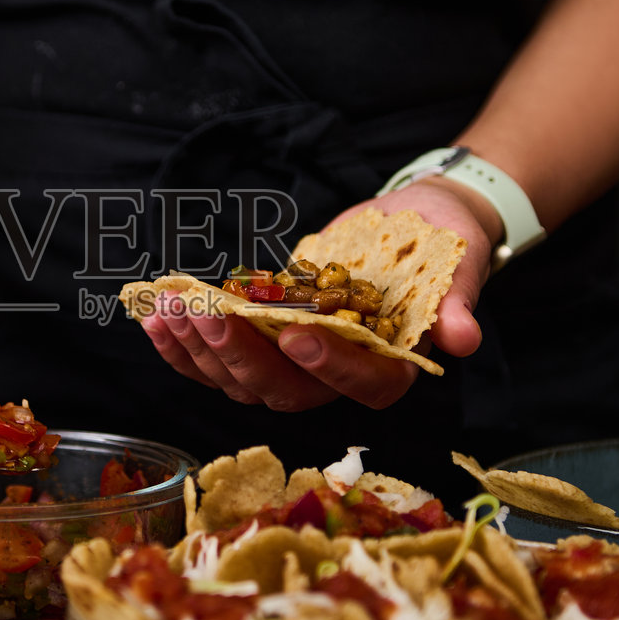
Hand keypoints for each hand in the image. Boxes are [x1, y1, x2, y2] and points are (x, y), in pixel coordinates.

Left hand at [138, 179, 495, 410]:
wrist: (416, 228)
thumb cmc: (443, 249)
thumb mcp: (458, 266)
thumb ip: (456, 304)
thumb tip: (463, 338)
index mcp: (390, 370)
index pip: (361, 384)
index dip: (328, 366)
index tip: (294, 333)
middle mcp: (338, 380)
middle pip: (286, 390)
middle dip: (240, 355)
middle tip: (207, 314)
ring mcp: (294, 368)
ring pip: (241, 381)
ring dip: (200, 350)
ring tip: (171, 310)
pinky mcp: (262, 348)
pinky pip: (215, 362)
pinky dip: (182, 346)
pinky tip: (155, 318)